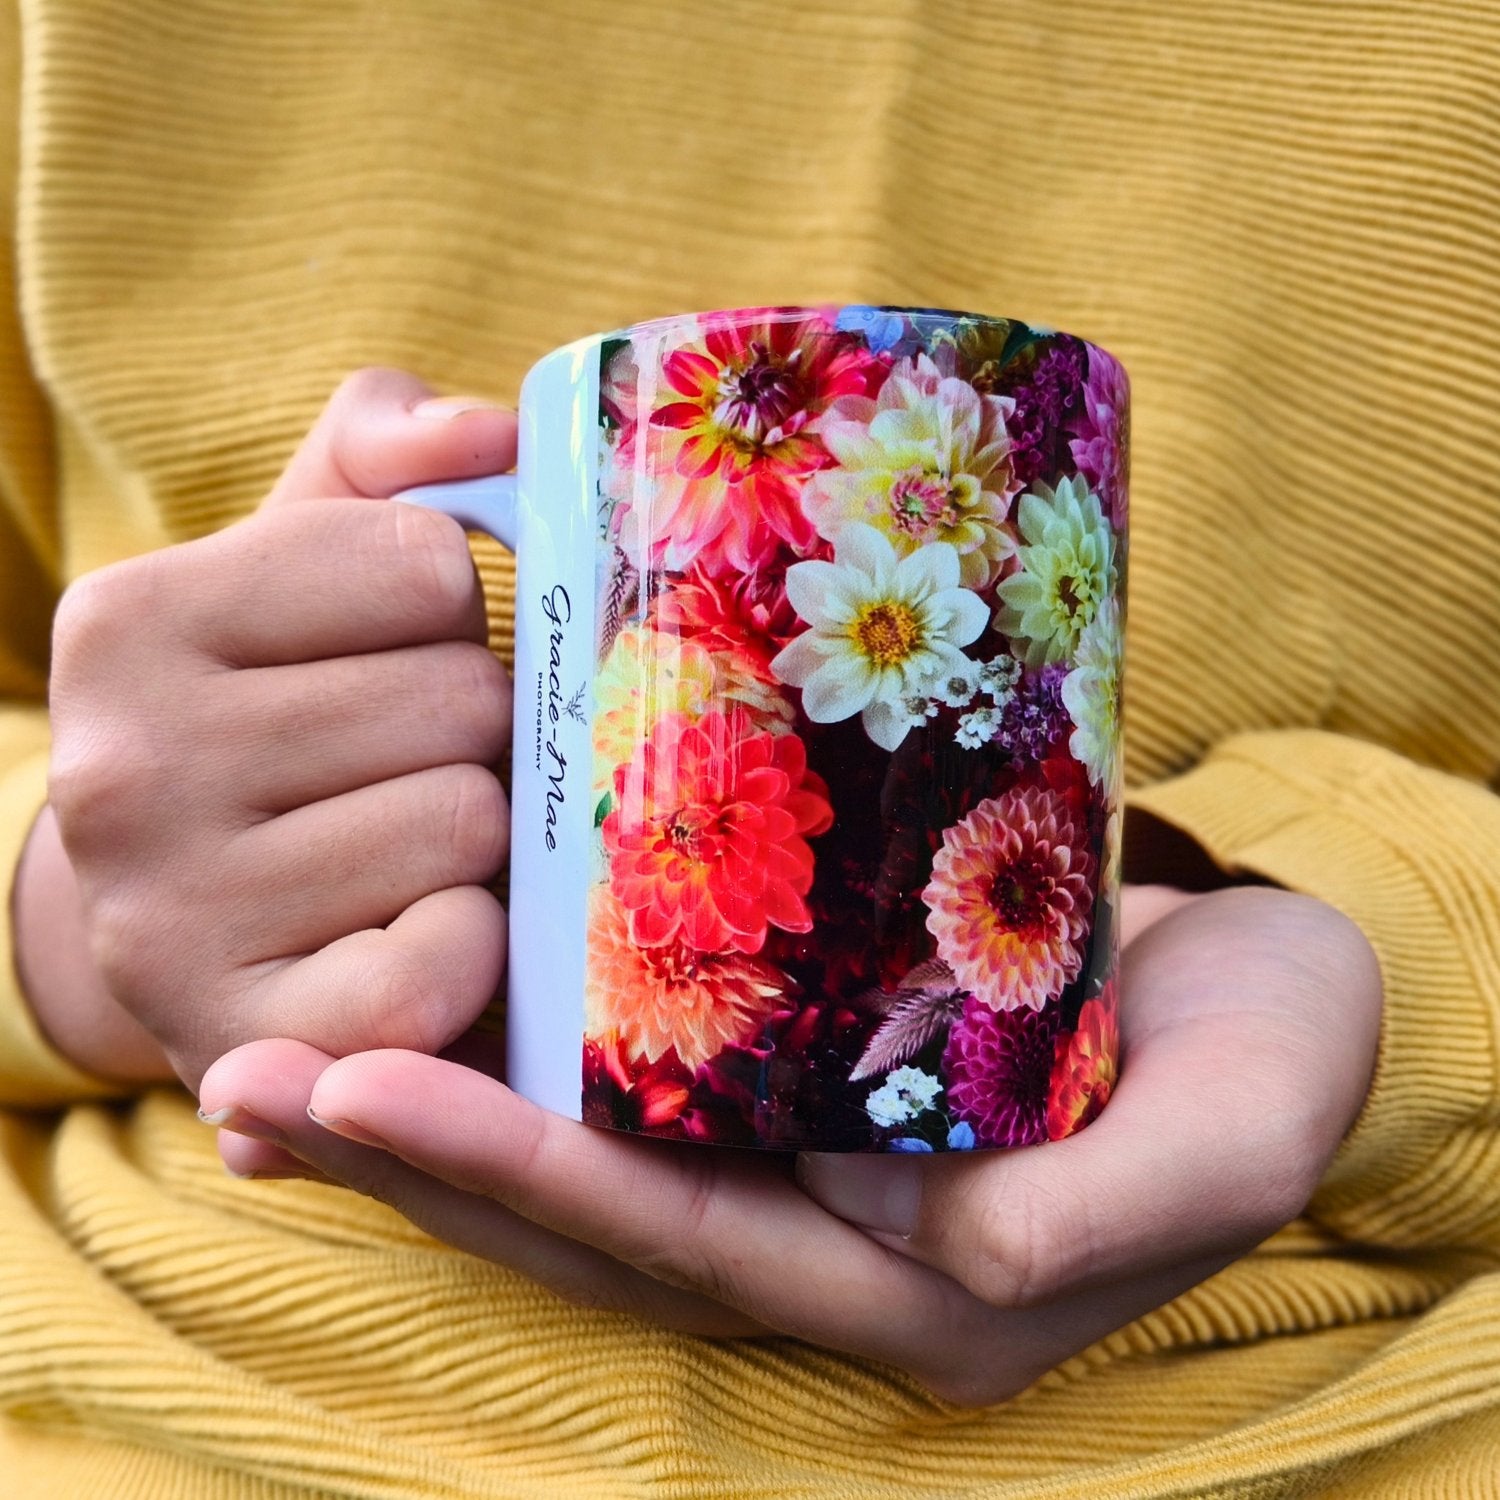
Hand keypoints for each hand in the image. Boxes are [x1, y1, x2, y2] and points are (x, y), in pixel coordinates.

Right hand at [24, 370, 515, 1088]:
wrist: (183, 909)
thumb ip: (395, 454)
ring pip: (467, 822)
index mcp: (127, 620)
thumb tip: (502, 431)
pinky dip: (468, 945)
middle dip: (472, 728)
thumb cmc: (280, 705)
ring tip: (406, 844)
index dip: (452, 613)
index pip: (428, 565)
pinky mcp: (237, 1041)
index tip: (393, 653)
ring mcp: (164, 919)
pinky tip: (418, 930)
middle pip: (457, 700)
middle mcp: (118, 770)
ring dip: (477, 834)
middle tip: (411, 763)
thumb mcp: (306, 557)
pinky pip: (439, 965)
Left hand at [199, 883, 1381, 1404]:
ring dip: (423, 1120)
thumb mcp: (1233, 1135)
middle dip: (411, 1156)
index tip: (364, 1089)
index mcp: (915, 1285)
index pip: (684, 1246)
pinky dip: (513, 1057)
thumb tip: (925, 1226)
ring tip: (257, 1071)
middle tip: (238, 1084)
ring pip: (581, 1162)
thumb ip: (1100, 1208)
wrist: (1269, 994)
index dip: (524, 1177)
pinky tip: (413, 1005)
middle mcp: (826, 1241)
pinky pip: (629, 1084)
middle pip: (585, 1220)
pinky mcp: (792, 1081)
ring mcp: (798, 1165)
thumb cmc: (1265, 1061)